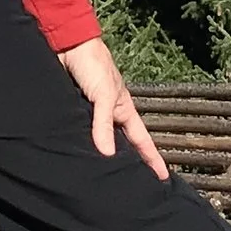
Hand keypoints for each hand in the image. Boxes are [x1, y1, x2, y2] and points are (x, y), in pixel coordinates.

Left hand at [57, 37, 168, 177]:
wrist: (67, 45)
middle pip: (122, 144)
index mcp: (123, 110)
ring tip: (102, 179)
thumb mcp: (103, 96)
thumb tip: (108, 155)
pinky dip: (80, 145)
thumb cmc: (93, 65)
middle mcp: (109, 114)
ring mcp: (91, 114)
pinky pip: (79, 133)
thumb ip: (103, 125)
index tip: (163, 178)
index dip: (152, 159)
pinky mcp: (74, 112)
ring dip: (100, 156)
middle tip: (132, 186)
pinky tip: (76, 158)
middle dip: (128, 163)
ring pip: (99, 140)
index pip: (142, 141)